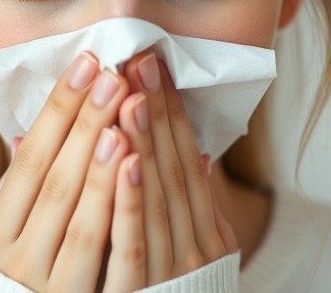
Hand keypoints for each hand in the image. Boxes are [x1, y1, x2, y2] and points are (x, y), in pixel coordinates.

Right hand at [0, 52, 136, 291]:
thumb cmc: (20, 280)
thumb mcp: (4, 236)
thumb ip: (18, 190)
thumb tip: (30, 135)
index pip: (29, 161)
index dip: (58, 111)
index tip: (83, 64)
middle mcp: (17, 259)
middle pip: (57, 179)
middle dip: (86, 122)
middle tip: (111, 70)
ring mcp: (55, 284)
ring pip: (84, 212)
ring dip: (107, 156)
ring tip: (125, 106)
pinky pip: (114, 249)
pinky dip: (128, 204)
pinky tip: (139, 162)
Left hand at [104, 52, 237, 288]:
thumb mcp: (197, 251)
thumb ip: (194, 207)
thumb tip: (197, 155)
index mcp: (205, 231)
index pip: (187, 159)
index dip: (171, 111)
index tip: (154, 64)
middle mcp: (195, 248)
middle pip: (173, 170)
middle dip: (156, 113)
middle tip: (140, 60)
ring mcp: (171, 272)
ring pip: (156, 198)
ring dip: (143, 144)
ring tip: (132, 94)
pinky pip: (133, 243)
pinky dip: (131, 198)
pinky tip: (125, 156)